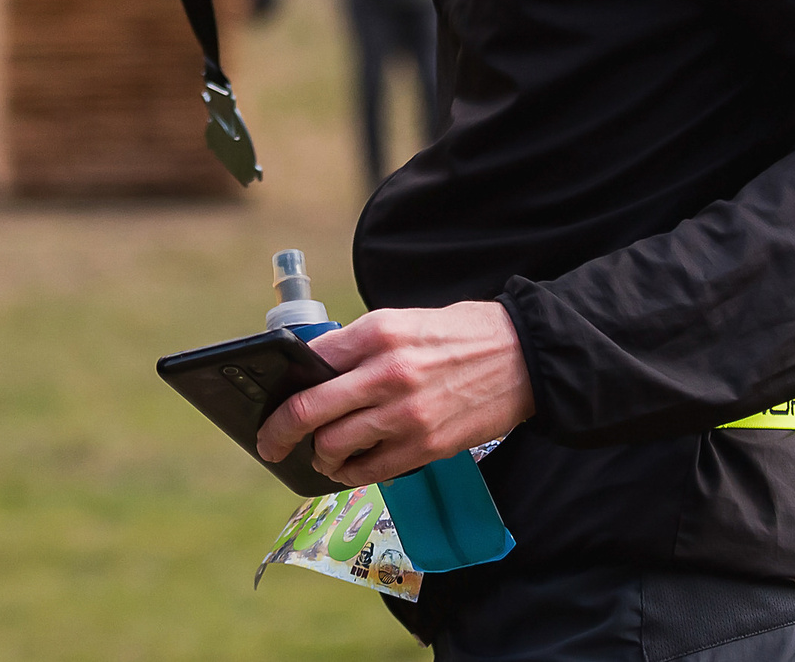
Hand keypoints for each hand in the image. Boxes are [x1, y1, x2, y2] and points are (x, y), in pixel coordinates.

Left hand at [255, 301, 533, 486]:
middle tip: (269, 444)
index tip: (271, 404)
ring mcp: (406, 413)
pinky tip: (351, 468)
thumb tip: (316, 374)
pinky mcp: (426, 445)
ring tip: (321, 457)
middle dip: (279, 433)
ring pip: (335, 446)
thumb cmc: (461, 335)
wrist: (524, 356)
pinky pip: (372, 469)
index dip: (284, 388)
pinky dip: (352, 473)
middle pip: (310, 410)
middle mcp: (386, 372)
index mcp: (378, 332)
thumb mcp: (404, 321)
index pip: (310, 362)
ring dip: (319, 457)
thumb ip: (360, 346)